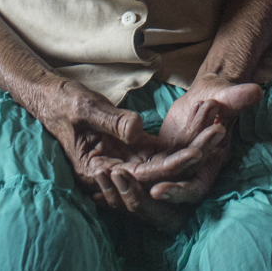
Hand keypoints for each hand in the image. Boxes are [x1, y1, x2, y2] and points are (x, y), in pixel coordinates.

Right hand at [20, 78, 207, 207]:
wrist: (50, 95)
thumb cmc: (61, 101)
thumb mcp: (83, 107)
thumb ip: (110, 120)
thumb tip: (138, 130)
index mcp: (97, 171)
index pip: (144, 174)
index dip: (173, 164)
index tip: (199, 151)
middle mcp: (115, 172)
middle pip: (161, 170)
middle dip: (192, 152)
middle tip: (220, 132)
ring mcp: (125, 161)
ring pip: (165, 159)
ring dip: (191, 143)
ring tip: (219, 123)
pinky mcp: (131, 148)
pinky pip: (160, 147)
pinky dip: (181, 135)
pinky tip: (203, 121)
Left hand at [86, 77, 257, 232]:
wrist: (209, 96)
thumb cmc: (220, 95)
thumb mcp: (226, 94)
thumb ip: (237, 97)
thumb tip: (255, 91)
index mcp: (211, 165)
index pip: (195, 189)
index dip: (178, 192)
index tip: (157, 190)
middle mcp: (191, 175)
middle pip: (166, 202)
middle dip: (141, 197)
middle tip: (119, 184)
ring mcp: (172, 173)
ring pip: (147, 194)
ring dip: (126, 190)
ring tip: (101, 179)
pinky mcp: (157, 165)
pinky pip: (138, 180)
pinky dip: (120, 182)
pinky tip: (97, 179)